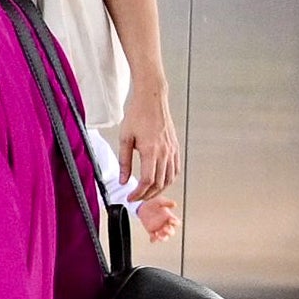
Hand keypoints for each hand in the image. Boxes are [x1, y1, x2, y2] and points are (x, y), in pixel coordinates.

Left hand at [118, 92, 181, 228]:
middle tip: (137, 198)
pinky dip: (169, 179)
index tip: (130, 197)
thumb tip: (123, 180)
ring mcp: (172, 150)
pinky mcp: (175, 147)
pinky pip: (175, 169)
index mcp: (151, 150)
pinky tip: (161, 182)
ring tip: (148, 193)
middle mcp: (164, 152)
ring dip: (159, 190)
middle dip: (147, 195)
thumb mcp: (125, 138)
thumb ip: (124, 161)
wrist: (152, 100)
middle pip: (159, 183)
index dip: (138, 193)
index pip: (147, 181)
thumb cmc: (138, 115)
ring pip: (170, 178)